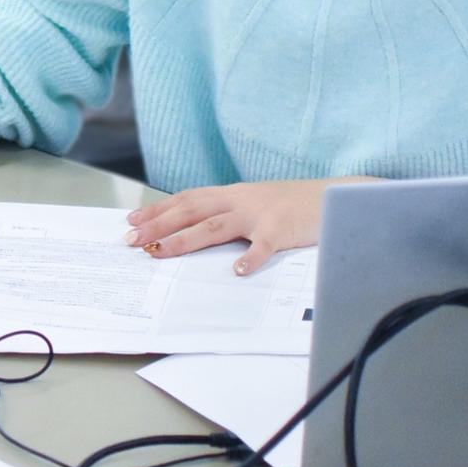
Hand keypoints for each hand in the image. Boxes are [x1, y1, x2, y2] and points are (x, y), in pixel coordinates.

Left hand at [124, 178, 367, 274]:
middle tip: (132, 239)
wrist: (335, 195)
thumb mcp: (255, 204)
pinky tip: (238, 272)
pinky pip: (265, 246)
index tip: (132, 220)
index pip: (187, 199)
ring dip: (186, 239)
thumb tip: (195, 229)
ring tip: (162, 252)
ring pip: (216, 225)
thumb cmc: (293, 206)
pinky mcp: (284, 229)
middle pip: (192, 210)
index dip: (158, 209)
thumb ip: (228, 214)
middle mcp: (240, 200)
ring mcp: (261, 213)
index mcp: (233, 194)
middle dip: (159, 225)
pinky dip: (252, 258)